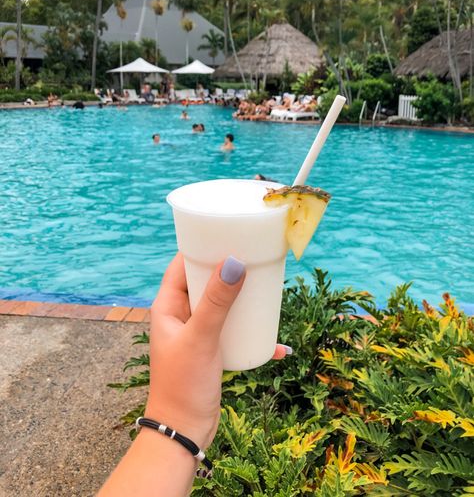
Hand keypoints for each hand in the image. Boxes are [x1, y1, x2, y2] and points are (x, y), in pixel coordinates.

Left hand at [145, 253, 289, 449]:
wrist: (183, 433)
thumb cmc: (182, 385)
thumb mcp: (201, 338)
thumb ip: (216, 302)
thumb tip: (234, 263)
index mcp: (167, 307)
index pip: (181, 265)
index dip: (200, 247)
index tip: (226, 234)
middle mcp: (180, 315)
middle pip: (205, 281)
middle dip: (227, 271)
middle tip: (253, 258)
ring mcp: (197, 333)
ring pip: (221, 305)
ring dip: (242, 299)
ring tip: (266, 291)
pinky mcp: (211, 350)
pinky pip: (234, 331)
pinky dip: (252, 333)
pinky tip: (277, 343)